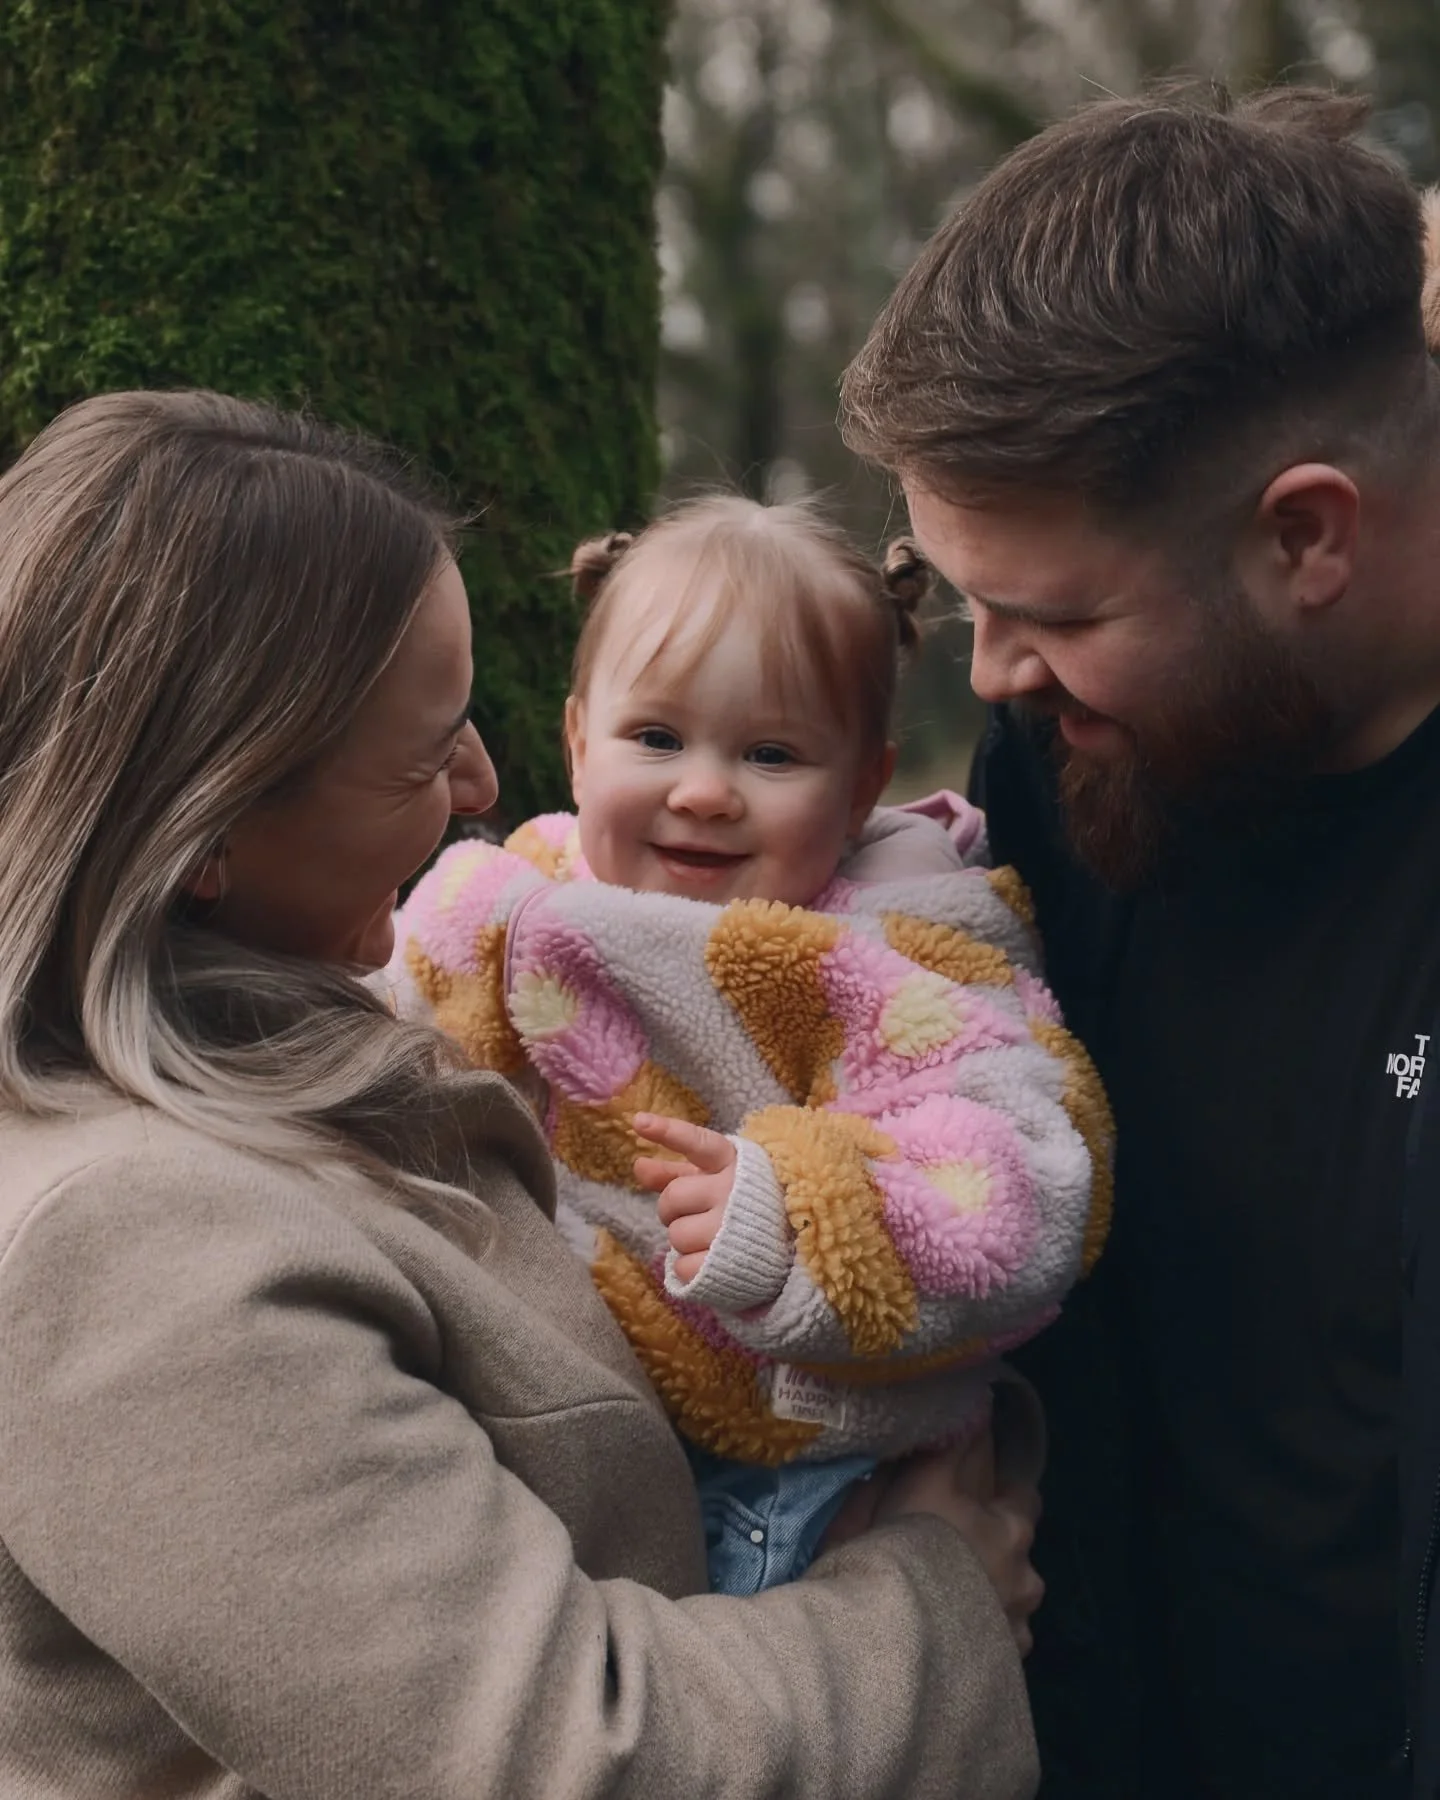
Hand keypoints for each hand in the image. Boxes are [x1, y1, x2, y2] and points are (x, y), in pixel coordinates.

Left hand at [632, 1114, 737, 1283]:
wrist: (794, 1243)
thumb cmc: (745, 1204)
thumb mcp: (717, 1180)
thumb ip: (676, 1172)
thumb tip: (638, 1165)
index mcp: (733, 1164)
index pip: (698, 1143)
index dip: (668, 1131)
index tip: (639, 1121)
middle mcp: (733, 1191)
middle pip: (672, 1197)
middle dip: (672, 1209)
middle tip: (692, 1213)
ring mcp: (729, 1228)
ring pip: (676, 1234)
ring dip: (684, 1239)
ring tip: (709, 1237)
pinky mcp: (725, 1263)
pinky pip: (682, 1266)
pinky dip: (689, 1266)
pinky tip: (710, 1259)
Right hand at [875, 1437, 1044, 1656]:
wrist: (894, 1633)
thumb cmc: (909, 1544)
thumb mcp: (922, 1479)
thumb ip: (950, 1445)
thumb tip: (973, 1409)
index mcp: (1013, 1529)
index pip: (1024, 1497)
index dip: (1003, 1494)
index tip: (979, 1494)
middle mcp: (1027, 1577)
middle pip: (1019, 1553)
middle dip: (997, 1551)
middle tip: (955, 1548)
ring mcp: (1017, 1627)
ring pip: (1010, 1602)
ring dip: (989, 1596)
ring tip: (947, 1599)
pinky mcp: (1004, 1669)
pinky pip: (996, 1645)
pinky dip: (979, 1638)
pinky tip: (951, 1637)